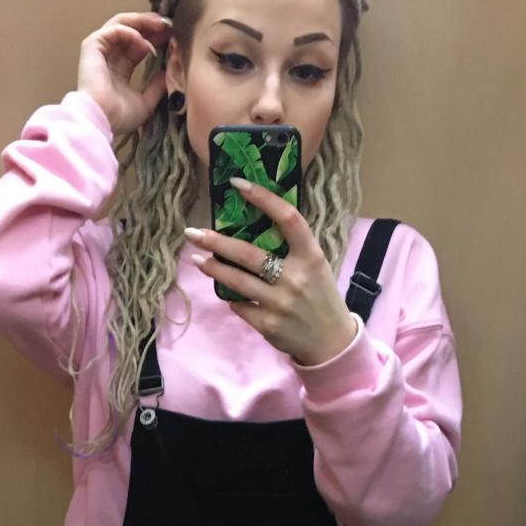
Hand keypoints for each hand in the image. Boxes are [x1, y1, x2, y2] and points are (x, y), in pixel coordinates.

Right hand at [76, 12, 171, 142]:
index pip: (138, 47)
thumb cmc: (119, 116)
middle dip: (150, 26)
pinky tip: (144, 41)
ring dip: (142, 22)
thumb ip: (156, 87)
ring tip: (160, 24)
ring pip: (121, 24)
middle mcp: (108, 57)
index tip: (171, 36)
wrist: (101, 120)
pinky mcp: (92, 46)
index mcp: (119, 70)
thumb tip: (168, 74)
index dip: (154, 39)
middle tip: (168, 24)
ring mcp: (99, 50)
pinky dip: (130, 32)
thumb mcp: (145, 103)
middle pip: (131, 32)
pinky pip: (113, 30)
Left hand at [186, 179, 357, 366]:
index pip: (288, 218)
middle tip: (193, 232)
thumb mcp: (315, 266)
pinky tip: (230, 296)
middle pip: (249, 254)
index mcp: (311, 256)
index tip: (237, 184)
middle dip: (217, 242)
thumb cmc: (320, 296)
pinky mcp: (269, 324)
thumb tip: (254, 222)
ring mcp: (280, 303)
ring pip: (237, 282)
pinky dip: (234, 300)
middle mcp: (296, 278)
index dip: (263, 198)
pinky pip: (241, 306)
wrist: (331, 341)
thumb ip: (292, 247)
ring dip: (213, 269)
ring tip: (198, 259)